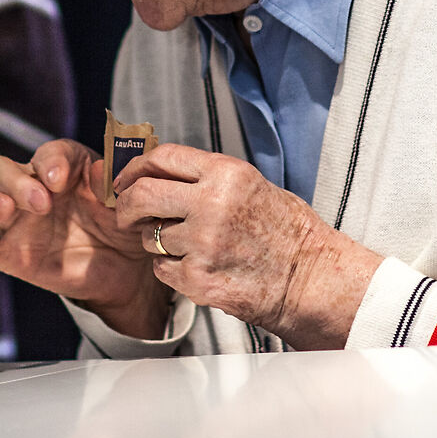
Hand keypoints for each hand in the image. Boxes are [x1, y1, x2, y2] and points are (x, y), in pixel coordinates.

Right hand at [0, 138, 169, 338]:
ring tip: (3, 214)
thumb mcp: (127, 201)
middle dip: (14, 181)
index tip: (59, 180)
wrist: (125, 267)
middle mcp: (32, 186)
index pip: (48, 152)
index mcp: (63, 166)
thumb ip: (114, 183)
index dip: (50, 161)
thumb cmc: (122, 221)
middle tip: (40, 203)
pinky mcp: (12, 255)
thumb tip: (99, 170)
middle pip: (0, 168)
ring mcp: (17, 221)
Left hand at [111, 144, 380, 350]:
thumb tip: (160, 172)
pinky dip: (170, 269)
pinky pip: (162, 269)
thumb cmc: (286, 232)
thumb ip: (206, 177)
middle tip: (125, 215)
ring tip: (185, 246)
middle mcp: (210, 204)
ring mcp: (202, 244)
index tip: (126, 179)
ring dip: (155, 241)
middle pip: (142, 195)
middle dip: (125, 205)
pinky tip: (195, 267)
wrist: (311, 280)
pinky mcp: (199, 279)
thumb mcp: (251, 185)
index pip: (162, 157)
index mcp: (226, 173)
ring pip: (149, 237)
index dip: (135, 167)